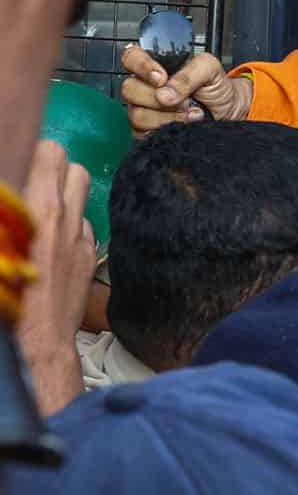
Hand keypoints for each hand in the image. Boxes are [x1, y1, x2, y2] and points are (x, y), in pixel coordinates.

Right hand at [17, 140, 95, 415]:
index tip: (19, 159)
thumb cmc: (6, 294)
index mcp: (39, 209)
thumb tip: (10, 200)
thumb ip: (10, 211)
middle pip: (73, 166)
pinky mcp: (90, 256)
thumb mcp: (0, 243)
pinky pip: (85, 223)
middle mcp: (67, 217)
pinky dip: (72, 222)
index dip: (34, 152)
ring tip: (44, 203)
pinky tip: (53, 238)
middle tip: (32, 180)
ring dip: (67, 190)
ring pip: (84, 191)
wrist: (35, 342)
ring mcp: (83, 236)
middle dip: (53, 168)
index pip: (50, 153)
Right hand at [120, 45, 251, 136]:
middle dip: (159, 98)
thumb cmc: (216, 87)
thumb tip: (164, 94)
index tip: (161, 78)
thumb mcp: (210, 69)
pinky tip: (185, 124)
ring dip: (168, 116)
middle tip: (185, 100)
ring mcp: (143, 108)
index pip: (131, 58)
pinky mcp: (147, 130)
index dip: (141, 67)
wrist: (228, 110)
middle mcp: (144, 86)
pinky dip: (167, 128)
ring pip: (136, 114)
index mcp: (155, 65)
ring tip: (191, 112)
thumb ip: (188, 74)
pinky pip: (143, 132)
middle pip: (129, 89)